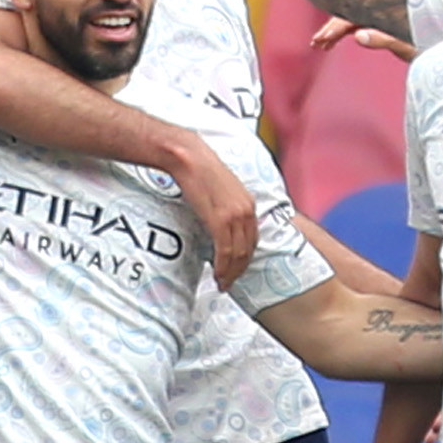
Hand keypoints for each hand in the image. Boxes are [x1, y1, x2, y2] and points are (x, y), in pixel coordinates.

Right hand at [165, 128, 256, 288]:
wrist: (189, 158)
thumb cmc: (200, 173)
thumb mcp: (222, 192)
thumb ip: (227, 209)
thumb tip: (221, 229)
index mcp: (249, 204)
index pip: (253, 240)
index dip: (246, 259)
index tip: (237, 271)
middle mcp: (246, 211)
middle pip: (248, 250)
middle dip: (239, 271)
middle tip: (229, 284)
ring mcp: (234, 216)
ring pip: (238, 254)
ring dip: (230, 273)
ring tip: (221, 284)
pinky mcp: (220, 219)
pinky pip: (225, 250)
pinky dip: (222, 266)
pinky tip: (217, 274)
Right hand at [310, 13, 418, 61]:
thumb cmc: (436, 41)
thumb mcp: (409, 45)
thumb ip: (384, 39)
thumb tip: (358, 35)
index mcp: (386, 8)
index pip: (353, 14)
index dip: (335, 27)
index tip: (322, 38)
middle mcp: (384, 5)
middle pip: (350, 10)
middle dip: (332, 27)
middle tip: (317, 42)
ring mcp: (385, 11)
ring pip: (354, 15)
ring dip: (337, 28)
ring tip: (321, 43)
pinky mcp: (388, 18)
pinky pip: (362, 19)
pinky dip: (349, 28)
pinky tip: (338, 37)